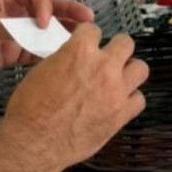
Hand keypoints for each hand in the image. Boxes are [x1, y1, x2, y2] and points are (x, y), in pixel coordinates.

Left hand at [0, 0, 93, 82]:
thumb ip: (10, 25)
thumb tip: (38, 30)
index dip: (46, 6)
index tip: (45, 22)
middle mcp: (13, 11)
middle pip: (46, 11)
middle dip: (66, 14)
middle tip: (89, 18)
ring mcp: (14, 32)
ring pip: (44, 32)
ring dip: (62, 35)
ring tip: (83, 40)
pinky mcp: (12, 52)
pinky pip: (36, 51)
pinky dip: (49, 54)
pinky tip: (64, 58)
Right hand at [0, 25, 148, 169]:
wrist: (34, 142)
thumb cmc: (30, 109)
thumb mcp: (42, 71)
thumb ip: (64, 60)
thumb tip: (72, 59)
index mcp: (80, 51)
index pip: (93, 30)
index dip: (89, 36)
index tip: (89, 42)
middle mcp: (103, 67)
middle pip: (126, 43)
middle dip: (116, 48)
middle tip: (109, 58)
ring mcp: (116, 90)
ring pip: (141, 68)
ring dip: (130, 71)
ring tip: (119, 79)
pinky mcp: (121, 114)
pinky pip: (139, 100)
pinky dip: (131, 100)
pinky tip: (120, 103)